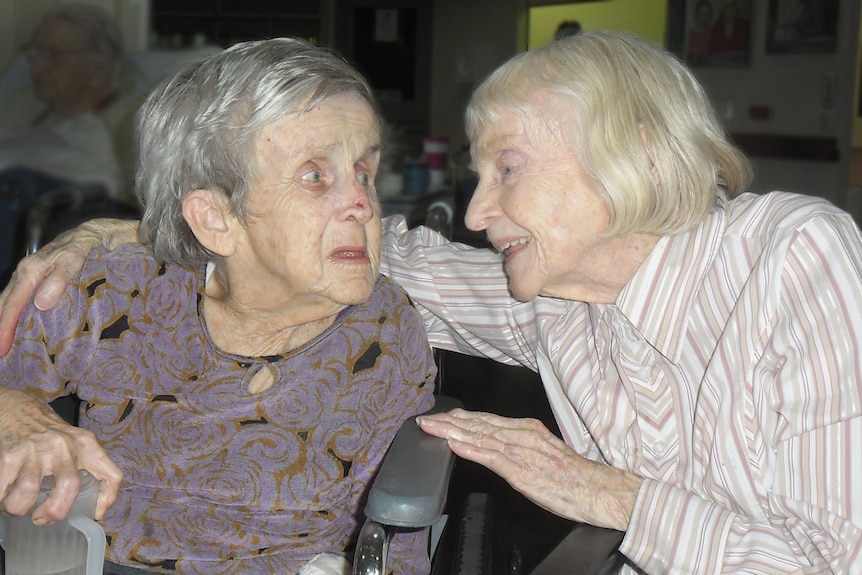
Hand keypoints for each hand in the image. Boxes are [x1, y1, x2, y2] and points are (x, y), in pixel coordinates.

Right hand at [0, 218, 138, 356]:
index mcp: (30, 270)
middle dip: (0, 330)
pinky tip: (18, 332)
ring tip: (4, 348)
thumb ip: (59, 279)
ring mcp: (29, 279)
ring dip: (5, 324)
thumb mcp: (76, 258)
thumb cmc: (86, 246)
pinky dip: (15, 316)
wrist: (94, 234)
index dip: (5, 326)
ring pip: (10, 303)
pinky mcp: (37, 282)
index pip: (13, 303)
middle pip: (5, 305)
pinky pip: (20, 301)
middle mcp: (25, 275)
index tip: (2, 348)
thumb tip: (41, 303)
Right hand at [0, 388, 121, 523]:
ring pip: (29, 489)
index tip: (94, 514)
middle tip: (43, 518)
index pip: (110, 474)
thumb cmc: (49, 434)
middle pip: (69, 486)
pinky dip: (1, 499)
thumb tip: (93, 507)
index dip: (107, 499)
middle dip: (55, 511)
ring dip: (19, 508)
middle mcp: (65, 446)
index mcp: (86, 446)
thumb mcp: (76, 444)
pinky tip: (3, 498)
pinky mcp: (11, 453)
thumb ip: (86, 468)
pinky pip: (3, 487)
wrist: (19, 408)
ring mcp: (37, 449)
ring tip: (16, 507)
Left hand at [416, 408, 642, 530]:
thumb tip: (499, 444)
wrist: (597, 489)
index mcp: (527, 429)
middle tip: (425, 419)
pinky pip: (491, 457)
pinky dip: (470, 449)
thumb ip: (522, 446)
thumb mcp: (545, 451)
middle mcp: (521, 435)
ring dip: (452, 431)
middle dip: (449, 422)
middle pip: (478, 425)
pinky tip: (454, 444)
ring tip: (431, 428)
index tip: (442, 416)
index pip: (487, 420)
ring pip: (479, 437)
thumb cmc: (574, 476)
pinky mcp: (521, 471)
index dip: (462, 418)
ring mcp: (521, 452)